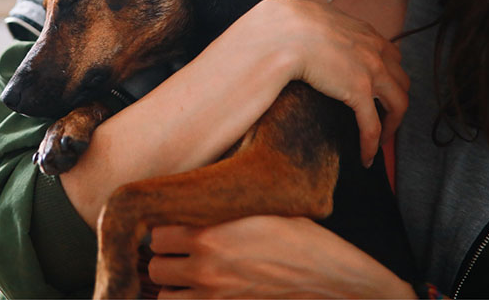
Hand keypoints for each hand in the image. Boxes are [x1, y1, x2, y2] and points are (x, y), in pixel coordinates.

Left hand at [148, 216, 415, 298]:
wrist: (332, 282)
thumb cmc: (303, 242)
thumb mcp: (262, 211)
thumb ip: (224, 210)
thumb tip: (199, 198)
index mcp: (211, 233)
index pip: (158, 232)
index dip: (167, 232)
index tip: (179, 231)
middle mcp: (206, 267)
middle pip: (155, 266)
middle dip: (166, 260)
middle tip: (182, 255)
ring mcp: (214, 296)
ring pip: (164, 295)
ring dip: (173, 286)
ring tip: (190, 278)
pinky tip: (203, 293)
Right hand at [229, 0, 409, 165]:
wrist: (285, 31)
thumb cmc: (288, 22)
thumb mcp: (311, 18)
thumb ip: (319, 27)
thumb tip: (302, 32)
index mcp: (363, 32)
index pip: (389, 55)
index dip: (388, 75)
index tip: (379, 90)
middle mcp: (375, 50)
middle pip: (401, 80)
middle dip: (395, 101)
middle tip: (384, 116)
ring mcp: (371, 71)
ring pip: (399, 104)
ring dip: (393, 124)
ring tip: (381, 140)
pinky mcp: (359, 92)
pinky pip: (372, 126)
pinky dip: (371, 144)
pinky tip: (365, 157)